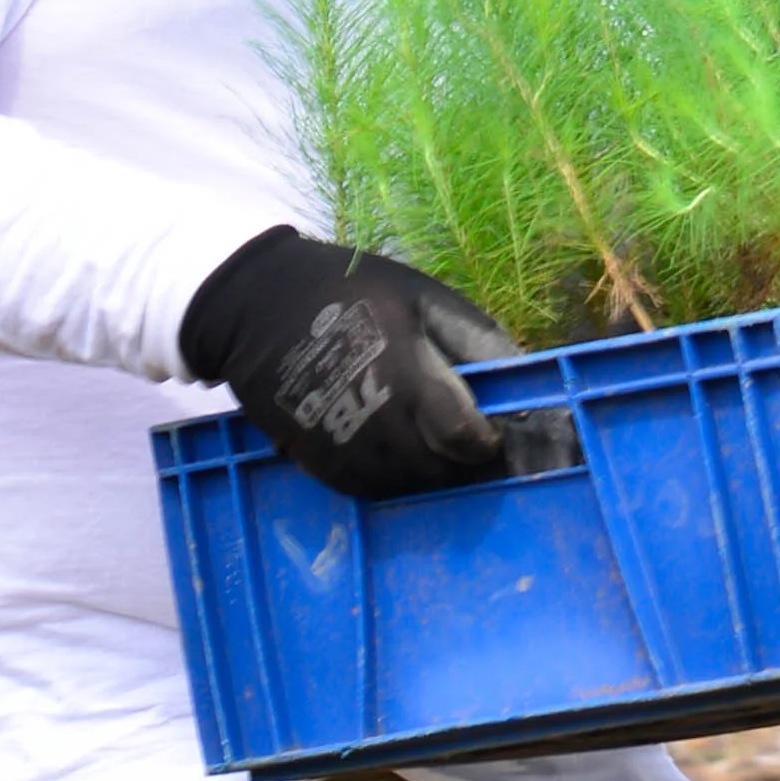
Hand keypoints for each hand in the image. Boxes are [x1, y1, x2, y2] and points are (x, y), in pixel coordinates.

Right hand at [178, 225, 522, 503]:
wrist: (254, 303)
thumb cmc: (349, 291)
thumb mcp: (420, 297)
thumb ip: (475, 338)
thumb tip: (525, 376)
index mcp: (403, 373)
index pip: (461, 437)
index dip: (487, 444)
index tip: (494, 433)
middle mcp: (370, 418)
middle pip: (436, 469)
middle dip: (460, 460)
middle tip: (467, 440)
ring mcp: (338, 443)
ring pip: (403, 485)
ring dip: (427, 472)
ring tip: (431, 442)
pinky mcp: (312, 458)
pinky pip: (365, 489)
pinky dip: (390, 478)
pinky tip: (394, 450)